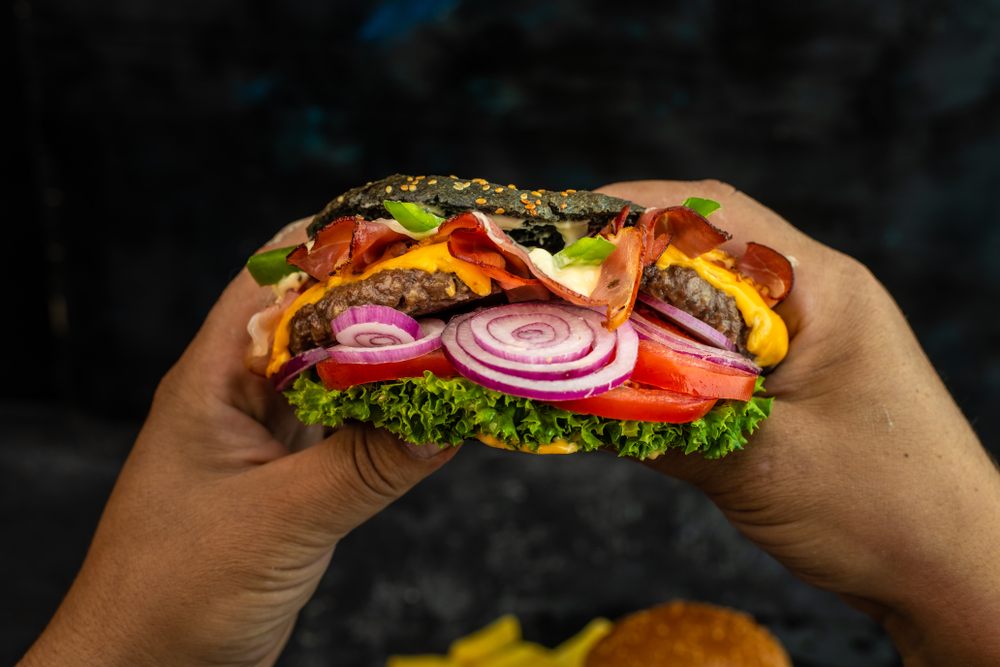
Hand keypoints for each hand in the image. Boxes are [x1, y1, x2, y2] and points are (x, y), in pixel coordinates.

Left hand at [18, 219, 458, 666]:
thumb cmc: (175, 591)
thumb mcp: (279, 522)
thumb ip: (366, 468)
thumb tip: (453, 424)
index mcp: (211, 380)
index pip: (271, 282)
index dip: (337, 248)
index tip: (410, 233)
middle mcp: (237, 395)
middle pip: (313, 324)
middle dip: (380, 302)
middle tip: (455, 285)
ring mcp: (262, 437)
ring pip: (333, 376)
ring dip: (388, 361)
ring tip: (456, 337)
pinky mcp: (286, 479)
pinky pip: (343, 429)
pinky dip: (386, 416)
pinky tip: (431, 410)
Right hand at [597, 181, 999, 665]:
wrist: (953, 569)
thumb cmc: (884, 512)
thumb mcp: (764, 464)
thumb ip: (669, 421)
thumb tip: (572, 396)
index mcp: (821, 289)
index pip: (711, 218)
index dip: (626, 213)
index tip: (555, 229)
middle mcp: (812, 296)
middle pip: (701, 247)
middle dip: (620, 254)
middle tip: (545, 274)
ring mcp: (803, 335)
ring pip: (702, 296)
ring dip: (640, 301)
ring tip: (569, 313)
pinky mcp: (789, 376)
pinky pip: (713, 343)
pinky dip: (662, 346)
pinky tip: (623, 365)